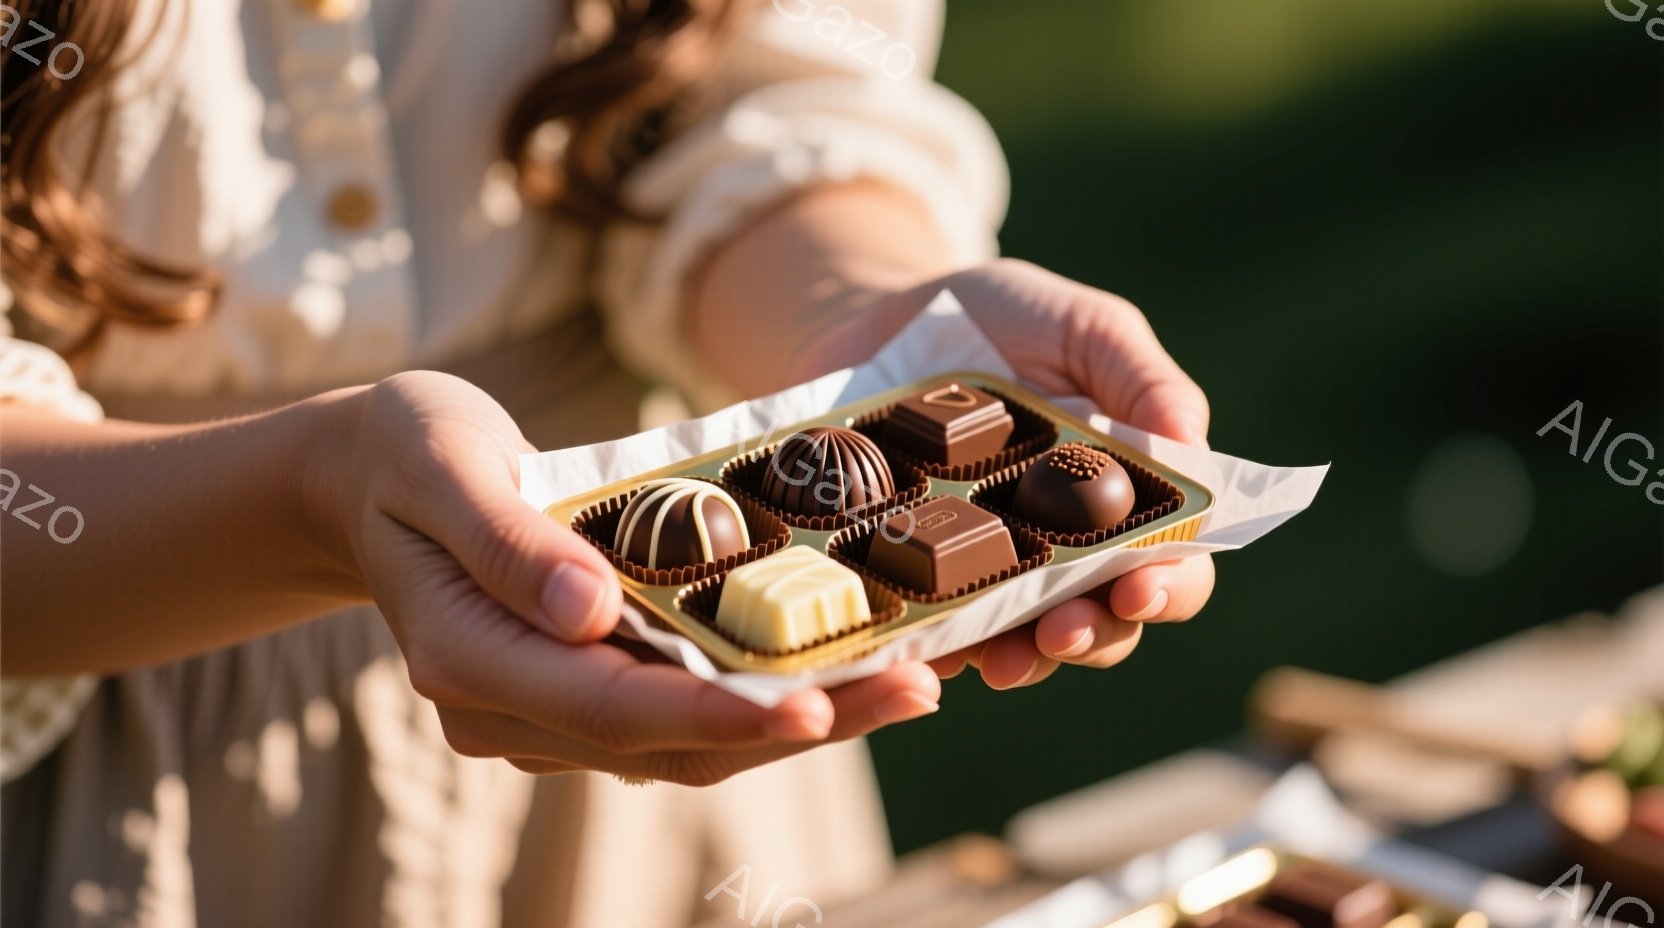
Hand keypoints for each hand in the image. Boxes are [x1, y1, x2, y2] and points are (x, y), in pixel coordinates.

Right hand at [326, 371, 940, 783]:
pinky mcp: (584, 692)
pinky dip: (763, 696)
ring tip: (909, 682)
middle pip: (672, 744)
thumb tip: (590, 607)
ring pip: (690, 743)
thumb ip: (507, 540)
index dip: (717, 714)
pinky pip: (685, 712)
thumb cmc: (411, 452)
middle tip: (914, 689)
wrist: (374, 476)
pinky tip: (842, 666)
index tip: (814, 703)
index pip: (611, 708)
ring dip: (800, 718)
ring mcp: (549, 714)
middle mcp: (513, 711)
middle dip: (796, 723)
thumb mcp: (442, 464)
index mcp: (472, 660)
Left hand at [901, 259, 1215, 688]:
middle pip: (1105, 622)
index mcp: (1126, 499)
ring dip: (1020, 660)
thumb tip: (1195, 444)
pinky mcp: (920, 583)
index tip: (1141, 586)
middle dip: (1092, 636)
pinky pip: (934, 631)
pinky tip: (922, 648)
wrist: (877, 314)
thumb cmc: (998, 317)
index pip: (1173, 564)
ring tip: (1000, 660)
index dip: (1169, 586)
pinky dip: (933, 645)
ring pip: (1024, 644)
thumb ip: (1142, 379)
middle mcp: (1068, 552)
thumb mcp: (1082, 328)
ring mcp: (992, 575)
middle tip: (1063, 632)